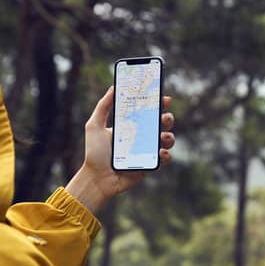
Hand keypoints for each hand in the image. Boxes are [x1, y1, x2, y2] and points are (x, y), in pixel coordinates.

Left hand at [65, 86, 174, 213]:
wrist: (97, 178)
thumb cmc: (94, 153)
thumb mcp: (94, 126)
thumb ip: (103, 106)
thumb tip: (114, 87)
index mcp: (131, 125)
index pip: (148, 111)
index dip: (158, 103)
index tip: (164, 98)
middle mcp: (142, 137)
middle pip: (162, 124)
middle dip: (168, 118)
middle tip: (164, 117)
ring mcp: (148, 151)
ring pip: (168, 140)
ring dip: (170, 136)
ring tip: (162, 137)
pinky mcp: (150, 165)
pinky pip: (165, 158)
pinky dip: (166, 155)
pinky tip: (160, 152)